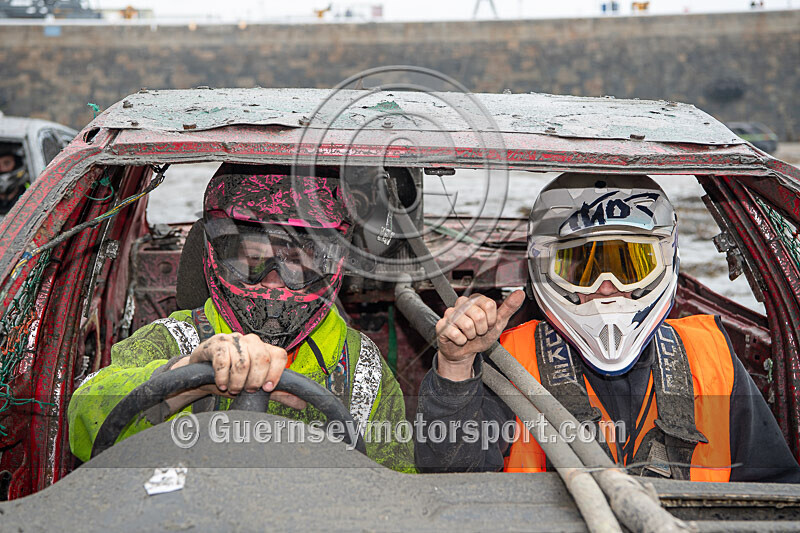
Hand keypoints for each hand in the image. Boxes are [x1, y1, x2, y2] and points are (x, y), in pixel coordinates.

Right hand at [169, 333, 305, 410]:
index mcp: (264, 348)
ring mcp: (232, 339)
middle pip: (262, 359)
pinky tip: (220, 383)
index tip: (267, 389)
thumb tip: (302, 403)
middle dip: (255, 381)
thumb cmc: (232, 377)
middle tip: (246, 390)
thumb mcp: (257, 386)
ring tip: (232, 388)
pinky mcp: (215, 343)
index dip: (275, 374)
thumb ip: (279, 393)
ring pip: (242, 362)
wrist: (202, 374)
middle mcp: (250, 340)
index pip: (279, 355)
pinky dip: (222, 377)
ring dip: (237, 382)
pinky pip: (223, 360)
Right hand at [435, 290, 524, 380]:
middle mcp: (462, 303)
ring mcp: (450, 313)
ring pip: (467, 325)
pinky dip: (461, 341)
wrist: (465, 351)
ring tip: (469, 335)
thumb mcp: (498, 323)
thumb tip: (519, 293)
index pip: (489, 305)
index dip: (491, 319)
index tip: (488, 324)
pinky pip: (455, 334)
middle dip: (482, 329)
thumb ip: (508, 308)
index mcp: (476, 300)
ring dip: (471, 336)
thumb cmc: (480, 336)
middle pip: (479, 315)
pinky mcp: (442, 325)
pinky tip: (460, 339)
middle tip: (478, 331)